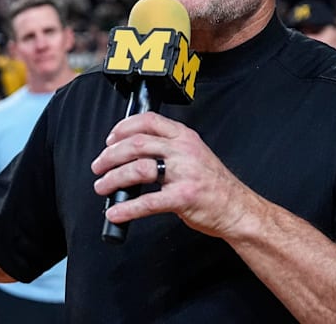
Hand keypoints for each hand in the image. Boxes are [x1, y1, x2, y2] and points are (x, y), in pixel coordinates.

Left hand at [91, 112, 260, 239]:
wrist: (237, 208)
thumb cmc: (215, 184)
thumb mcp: (195, 154)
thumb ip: (170, 149)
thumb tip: (134, 152)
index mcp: (185, 137)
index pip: (149, 121)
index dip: (123, 128)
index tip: (110, 139)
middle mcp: (183, 151)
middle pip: (136, 144)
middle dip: (110, 156)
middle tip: (98, 166)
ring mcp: (184, 174)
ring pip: (138, 169)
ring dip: (113, 179)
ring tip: (102, 187)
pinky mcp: (183, 197)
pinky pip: (148, 202)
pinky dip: (127, 209)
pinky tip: (116, 213)